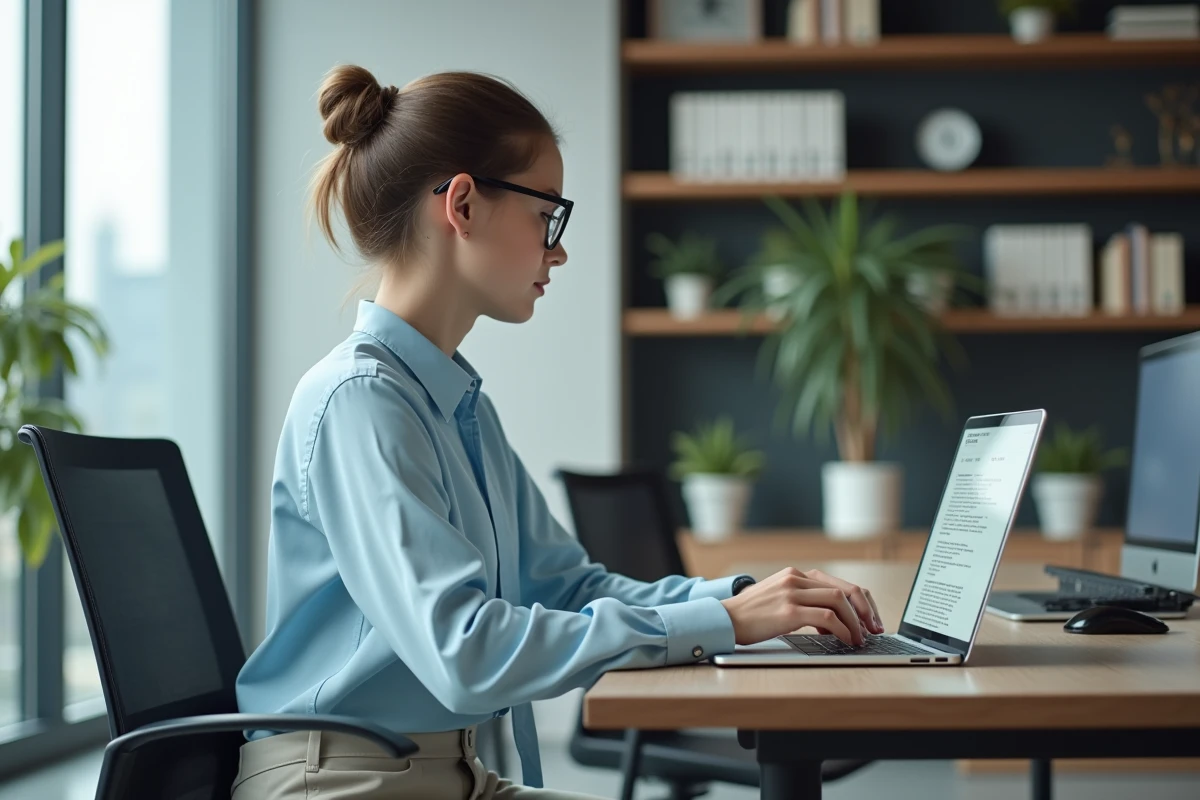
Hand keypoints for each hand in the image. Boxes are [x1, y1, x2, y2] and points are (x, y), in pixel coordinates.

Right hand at [720, 567, 882, 646]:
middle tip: (874, 630)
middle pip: (845, 589)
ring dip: (856, 622)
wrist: (725, 620)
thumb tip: (834, 621)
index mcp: (796, 575)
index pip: (840, 583)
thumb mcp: (779, 599)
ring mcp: (792, 593)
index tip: (871, 620)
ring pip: (839, 601)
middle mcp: (796, 579)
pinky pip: (827, 618)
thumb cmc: (751, 615)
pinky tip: (846, 640)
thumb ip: (804, 601)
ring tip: (860, 639)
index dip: (861, 602)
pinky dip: (843, 630)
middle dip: (866, 611)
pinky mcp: (789, 611)